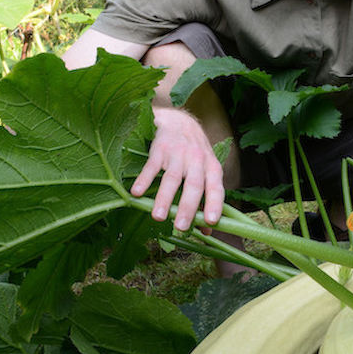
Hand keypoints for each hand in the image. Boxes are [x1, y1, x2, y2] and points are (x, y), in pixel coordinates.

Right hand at [130, 106, 224, 230]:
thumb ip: (205, 200)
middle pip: (193, 185)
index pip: (215, 188)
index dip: (214, 204)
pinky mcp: (159, 148)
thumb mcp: (205, 172)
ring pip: (172, 178)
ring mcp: (178, 154)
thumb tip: (207, 232)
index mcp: (211, 167)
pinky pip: (151, 166)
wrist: (179, 121)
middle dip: (187, 207)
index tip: (211, 221)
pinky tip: (137, 193)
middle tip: (181, 227)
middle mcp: (197, 160)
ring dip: (164, 198)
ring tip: (157, 217)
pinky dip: (144, 179)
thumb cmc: (195, 154)